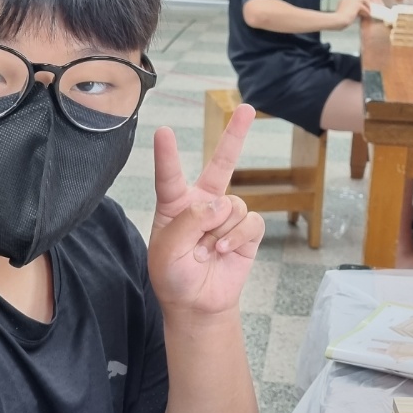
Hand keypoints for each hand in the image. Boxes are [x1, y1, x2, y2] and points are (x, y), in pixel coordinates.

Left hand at [149, 103, 263, 317]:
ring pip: (232, 206)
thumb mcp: (167, 251)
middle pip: (222, 164)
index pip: (170, 175)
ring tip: (205, 252)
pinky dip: (235, 238)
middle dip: (236, 136)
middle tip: (248, 109)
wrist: (197, 304)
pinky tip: (222, 251)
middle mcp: (202, 203)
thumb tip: (220, 203)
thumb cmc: (174, 276)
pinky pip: (249, 222)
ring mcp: (226, 216)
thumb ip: (188, 222)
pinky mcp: (246, 232)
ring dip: (219, 232)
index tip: (163, 132)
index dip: (168, 155)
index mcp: (174, 204)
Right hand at [330, 0, 367, 28]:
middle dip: (364, 3)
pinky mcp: (357, 4)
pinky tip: (368, 16)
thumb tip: (356, 13)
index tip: (362, 9)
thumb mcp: (343, 13)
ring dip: (366, 7)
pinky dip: (366, 12)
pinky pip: (364, 7)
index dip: (358, 4)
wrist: (337, 21)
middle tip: (368, 9)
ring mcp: (352, 0)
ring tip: (369, 12)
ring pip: (363, 1)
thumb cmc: (338, 21)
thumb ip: (349, 11)